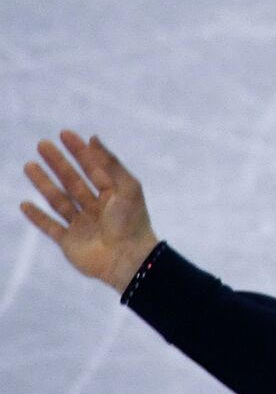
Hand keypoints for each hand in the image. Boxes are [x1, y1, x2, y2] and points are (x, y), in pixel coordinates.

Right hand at [20, 131, 158, 292]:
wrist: (128, 260)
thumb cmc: (132, 223)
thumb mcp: (127, 187)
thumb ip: (110, 164)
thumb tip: (94, 138)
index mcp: (114, 196)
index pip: (94, 168)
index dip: (80, 151)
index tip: (65, 134)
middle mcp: (97, 209)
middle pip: (73, 181)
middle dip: (58, 163)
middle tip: (42, 144)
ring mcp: (82, 226)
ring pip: (59, 200)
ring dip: (43, 183)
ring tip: (29, 165)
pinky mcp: (69, 243)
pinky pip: (50, 227)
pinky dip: (37, 216)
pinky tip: (25, 204)